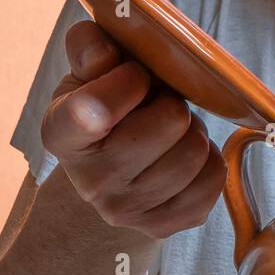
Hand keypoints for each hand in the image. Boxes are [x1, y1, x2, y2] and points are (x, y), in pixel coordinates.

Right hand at [41, 20, 225, 239]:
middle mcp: (89, 181)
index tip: (133, 75)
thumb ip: (90, 47)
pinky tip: (182, 155)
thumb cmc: (102, 110)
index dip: (127, 82)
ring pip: (195, 150)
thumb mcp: (85, 73)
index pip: (90, 112)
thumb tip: (106, 54)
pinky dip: (209, 158)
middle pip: (170, 122)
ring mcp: (126, 210)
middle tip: (156, 105)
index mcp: (61, 133)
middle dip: (172, 103)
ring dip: (191, 131)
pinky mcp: (162, 226)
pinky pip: (213, 178)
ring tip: (169, 132)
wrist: (105, 177)